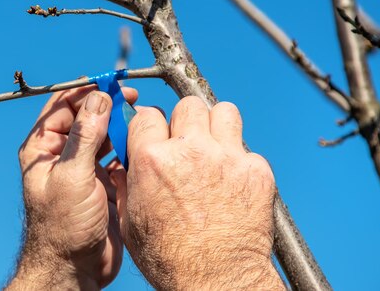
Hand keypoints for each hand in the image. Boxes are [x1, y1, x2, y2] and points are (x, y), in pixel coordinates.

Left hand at [6, 87, 136, 289]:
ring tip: (138, 118)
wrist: (74, 269)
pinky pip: (116, 157)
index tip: (111, 82)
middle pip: (85, 117)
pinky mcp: (102, 183)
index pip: (62, 106)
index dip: (86, 91)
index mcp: (43, 149)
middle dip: (107, 106)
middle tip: (131, 98)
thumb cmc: (63, 227)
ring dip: (119, 126)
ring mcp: (83, 169)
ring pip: (103, 135)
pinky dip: (128, 148)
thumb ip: (85, 136)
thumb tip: (98, 98)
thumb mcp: (72, 176)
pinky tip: (140, 145)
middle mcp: (62, 155)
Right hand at [112, 96, 284, 289]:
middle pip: (187, 106)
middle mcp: (189, 150)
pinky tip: (233, 182)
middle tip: (186, 140)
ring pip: (224, 112)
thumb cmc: (170, 257)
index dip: (149, 125)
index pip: (147, 114)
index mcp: (152, 160)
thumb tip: (123, 167)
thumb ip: (127, 184)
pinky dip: (240, 161)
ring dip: (216, 126)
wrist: (217, 279)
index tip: (154, 134)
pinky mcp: (255, 170)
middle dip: (184, 120)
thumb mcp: (131, 221)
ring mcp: (226, 157)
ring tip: (213, 147)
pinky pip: (247, 149)